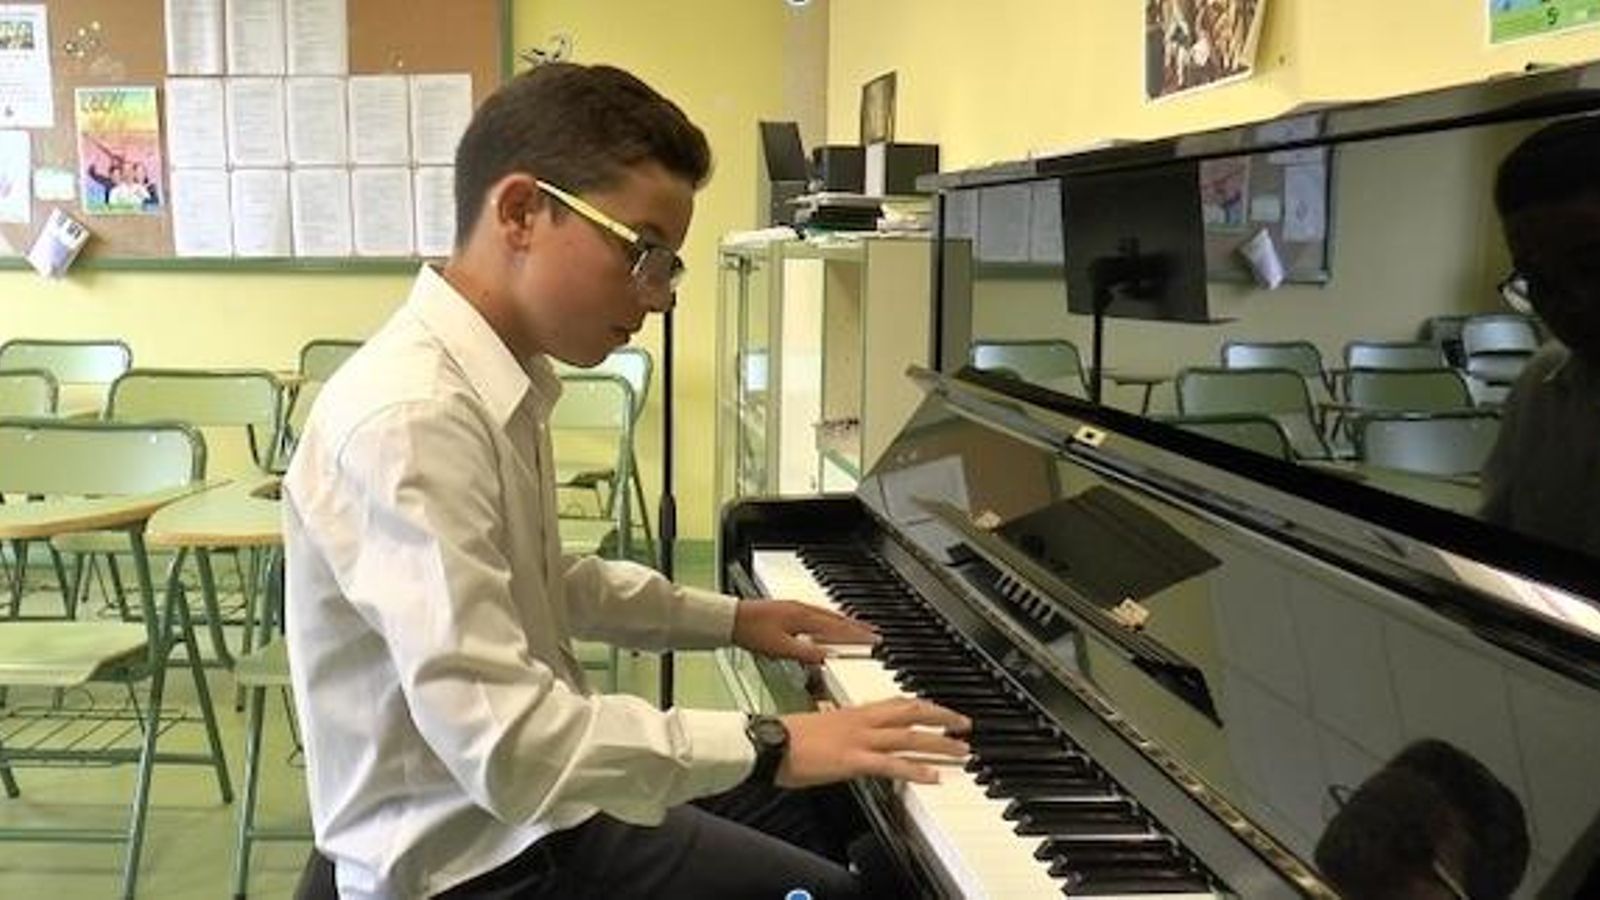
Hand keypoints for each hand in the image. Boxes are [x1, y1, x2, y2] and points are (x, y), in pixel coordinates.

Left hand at [732, 599, 877, 664]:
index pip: (837, 629)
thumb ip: (805, 653)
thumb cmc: (751, 631)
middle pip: (836, 619)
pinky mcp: (789, 610)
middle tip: (874, 631)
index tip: (874, 639)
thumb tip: (826, 657)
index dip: (857, 636)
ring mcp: (796, 608)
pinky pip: (817, 614)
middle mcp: (803, 610)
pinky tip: (828, 623)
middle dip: (856, 626)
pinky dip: (830, 619)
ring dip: (845, 621)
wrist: (730, 619)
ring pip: (827, 615)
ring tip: (858, 626)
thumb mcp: (780, 648)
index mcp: (804, 618)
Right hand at [777, 698, 971, 787]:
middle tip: (964, 725)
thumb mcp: (818, 724)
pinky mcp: (853, 761)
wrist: (769, 742)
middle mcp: (862, 721)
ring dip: (939, 744)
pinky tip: (932, 776)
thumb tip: (844, 731)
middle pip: (911, 713)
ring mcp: (859, 740)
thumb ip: (838, 727)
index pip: (896, 703)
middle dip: (941, 718)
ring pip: (909, 737)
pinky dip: (915, 769)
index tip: (940, 711)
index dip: (922, 706)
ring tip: (961, 752)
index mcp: (853, 712)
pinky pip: (891, 764)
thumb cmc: (786, 736)